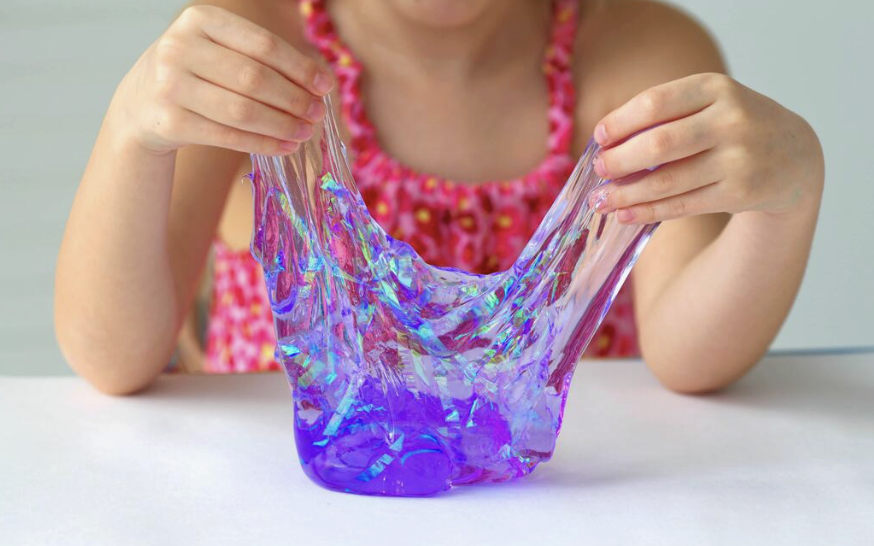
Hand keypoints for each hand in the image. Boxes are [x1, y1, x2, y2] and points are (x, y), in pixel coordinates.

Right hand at [113, 5, 332, 155]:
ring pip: (243, 110)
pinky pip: (229, 136)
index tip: (325, 86)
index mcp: (200, 20)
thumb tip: (322, 81)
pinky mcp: (169, 122)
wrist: (140, 105)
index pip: (263, 45)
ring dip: (283, 125)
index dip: (300, 67)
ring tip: (306, 132)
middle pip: (255, 78)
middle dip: (294, 99)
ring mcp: (170, 86)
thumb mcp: (219, 50)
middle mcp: (179, 48)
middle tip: (317, 114)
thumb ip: (263, 58)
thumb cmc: (196, 74)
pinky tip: (286, 146)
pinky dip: (265, 143)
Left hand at [588, 73, 823, 223]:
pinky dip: (647, 212)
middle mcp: (730, 121)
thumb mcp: (709, 103)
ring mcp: (738, 159)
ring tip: (600, 200)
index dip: (620, 122)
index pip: (655, 102)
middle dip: (619, 161)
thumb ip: (666, 115)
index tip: (598, 137)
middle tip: (598, 171)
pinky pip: (682, 206)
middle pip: (659, 144)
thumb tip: (606, 144)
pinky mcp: (740, 193)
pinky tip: (625, 214)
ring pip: (667, 181)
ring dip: (626, 194)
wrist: (794, 156)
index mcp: (715, 88)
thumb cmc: (734, 126)